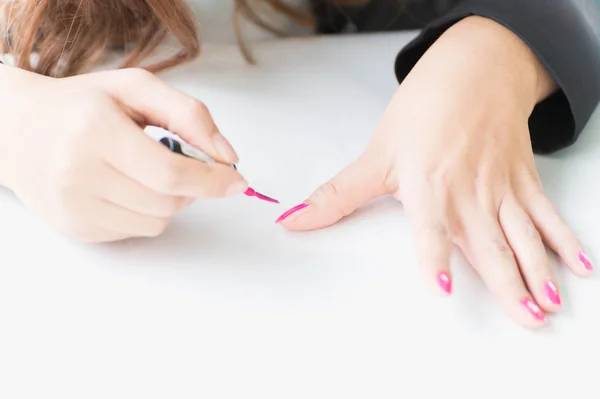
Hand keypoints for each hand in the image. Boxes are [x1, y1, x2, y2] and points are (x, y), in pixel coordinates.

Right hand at [0, 67, 246, 241]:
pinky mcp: (74, 228)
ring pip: (157, 223)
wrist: (16, 129)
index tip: (237, 181)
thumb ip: (189, 115)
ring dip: (169, 201)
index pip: (171, 173)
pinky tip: (125, 187)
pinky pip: (135, 232)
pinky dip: (145, 213)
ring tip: (145, 172)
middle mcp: (79, 172)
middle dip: (191, 187)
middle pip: (168, 202)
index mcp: (96, 130)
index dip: (213, 181)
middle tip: (177, 161)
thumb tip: (228, 156)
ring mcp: (74, 206)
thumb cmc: (82, 104)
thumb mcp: (136, 88)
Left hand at [277, 17, 592, 327]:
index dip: (437, 258)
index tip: (444, 290)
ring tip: (548, 305)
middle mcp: (468, 191)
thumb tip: (292, 221)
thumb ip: (337, 194)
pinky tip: (580, 267)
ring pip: (522, 235)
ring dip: (537, 271)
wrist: (473, 69)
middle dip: (508, 284)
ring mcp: (500, 186)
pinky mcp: (522, 179)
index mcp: (429, 185)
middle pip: (489, 243)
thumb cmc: (423, 110)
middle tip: (525, 319)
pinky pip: (546, 213)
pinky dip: (564, 239)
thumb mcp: (376, 153)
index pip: (432, 228)